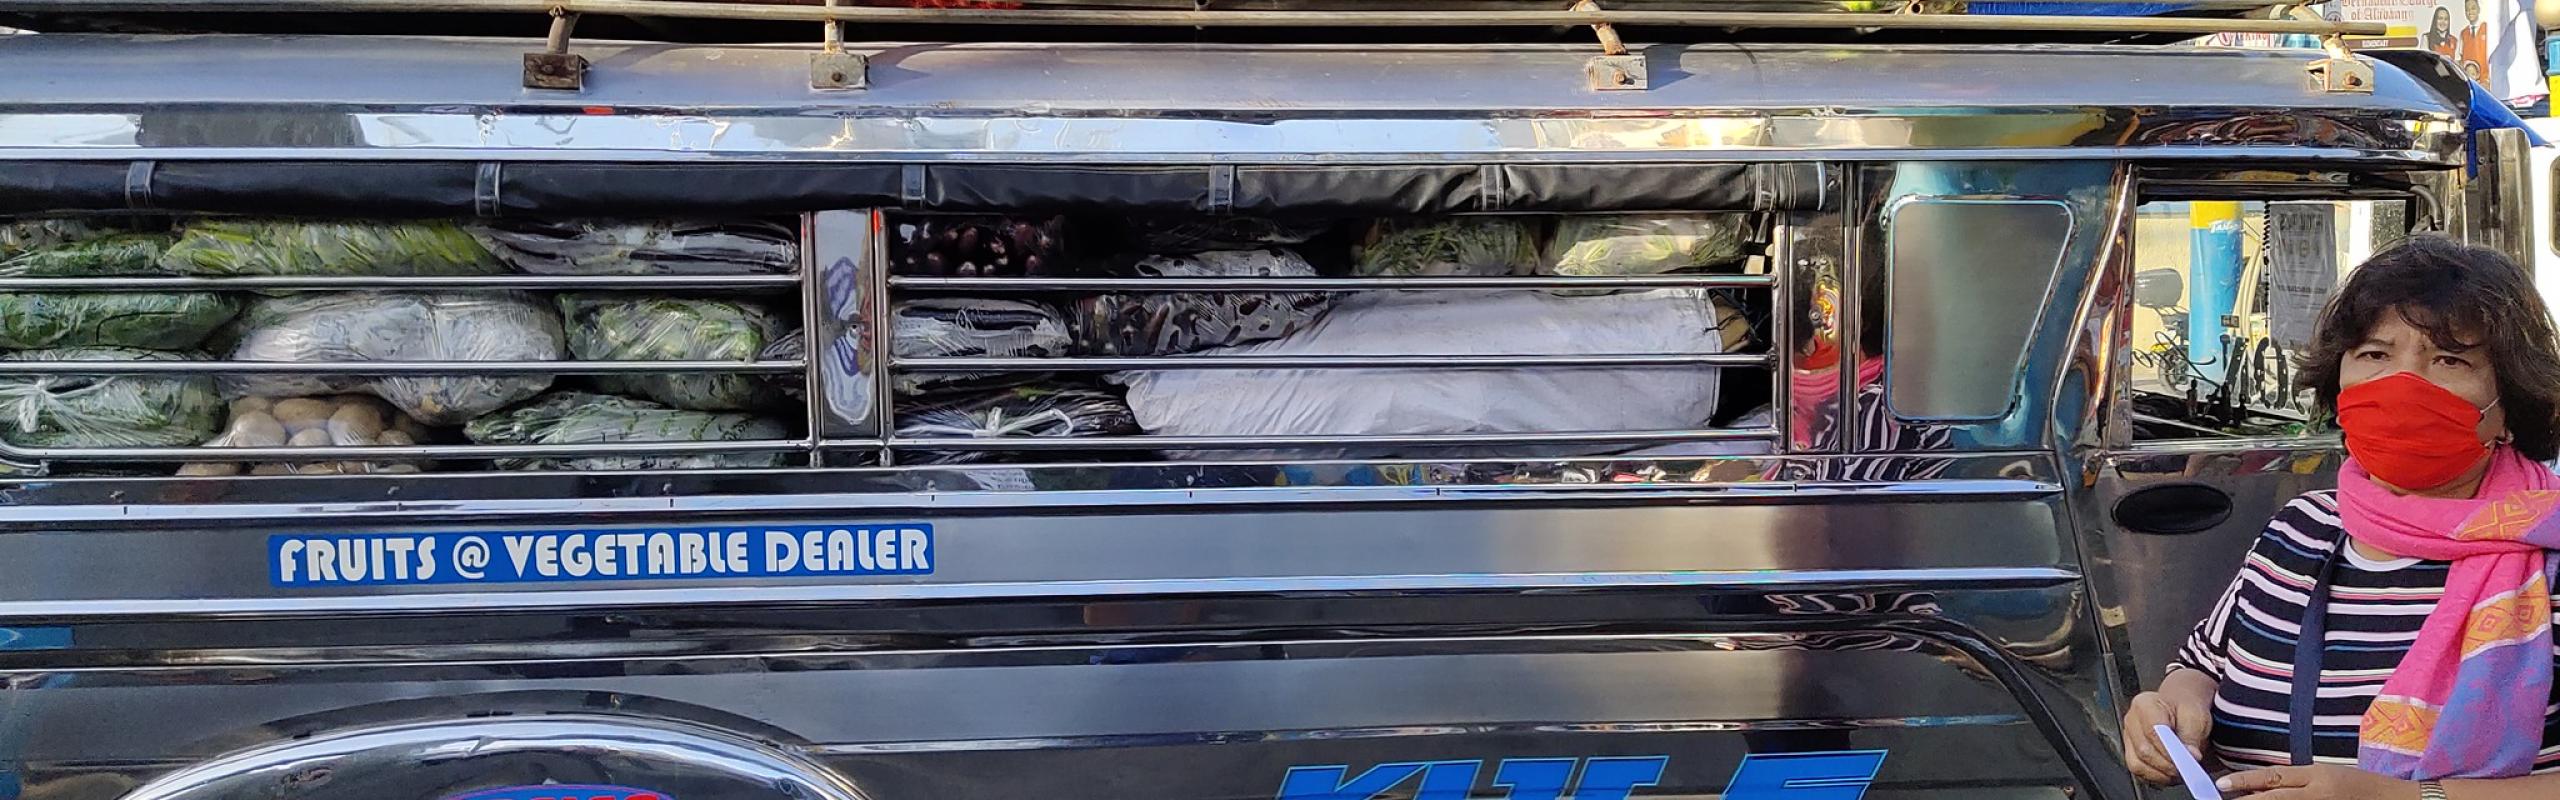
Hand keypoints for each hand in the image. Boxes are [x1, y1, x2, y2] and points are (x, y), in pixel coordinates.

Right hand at [2121, 690, 2210, 784]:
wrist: (2179, 709)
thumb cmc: (2185, 709)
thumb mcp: (2196, 716)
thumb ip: (2192, 736)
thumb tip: (2191, 756)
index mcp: (2144, 705)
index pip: (2152, 731)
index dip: (2169, 750)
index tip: (2187, 759)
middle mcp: (2132, 721)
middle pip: (2143, 750)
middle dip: (2167, 765)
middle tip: (2187, 769)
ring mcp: (2129, 738)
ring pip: (2138, 764)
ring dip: (2161, 774)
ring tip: (2180, 772)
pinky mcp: (2131, 753)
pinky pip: (2139, 772)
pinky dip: (2157, 777)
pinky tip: (2170, 773)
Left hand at [2216, 764, 2416, 798]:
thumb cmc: (2355, 785)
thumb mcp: (2325, 774)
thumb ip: (2295, 779)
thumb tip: (2261, 784)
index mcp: (2316, 776)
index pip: (2274, 777)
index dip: (2246, 781)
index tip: (2221, 784)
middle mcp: (2316, 794)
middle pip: (2274, 799)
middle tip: (2220, 799)